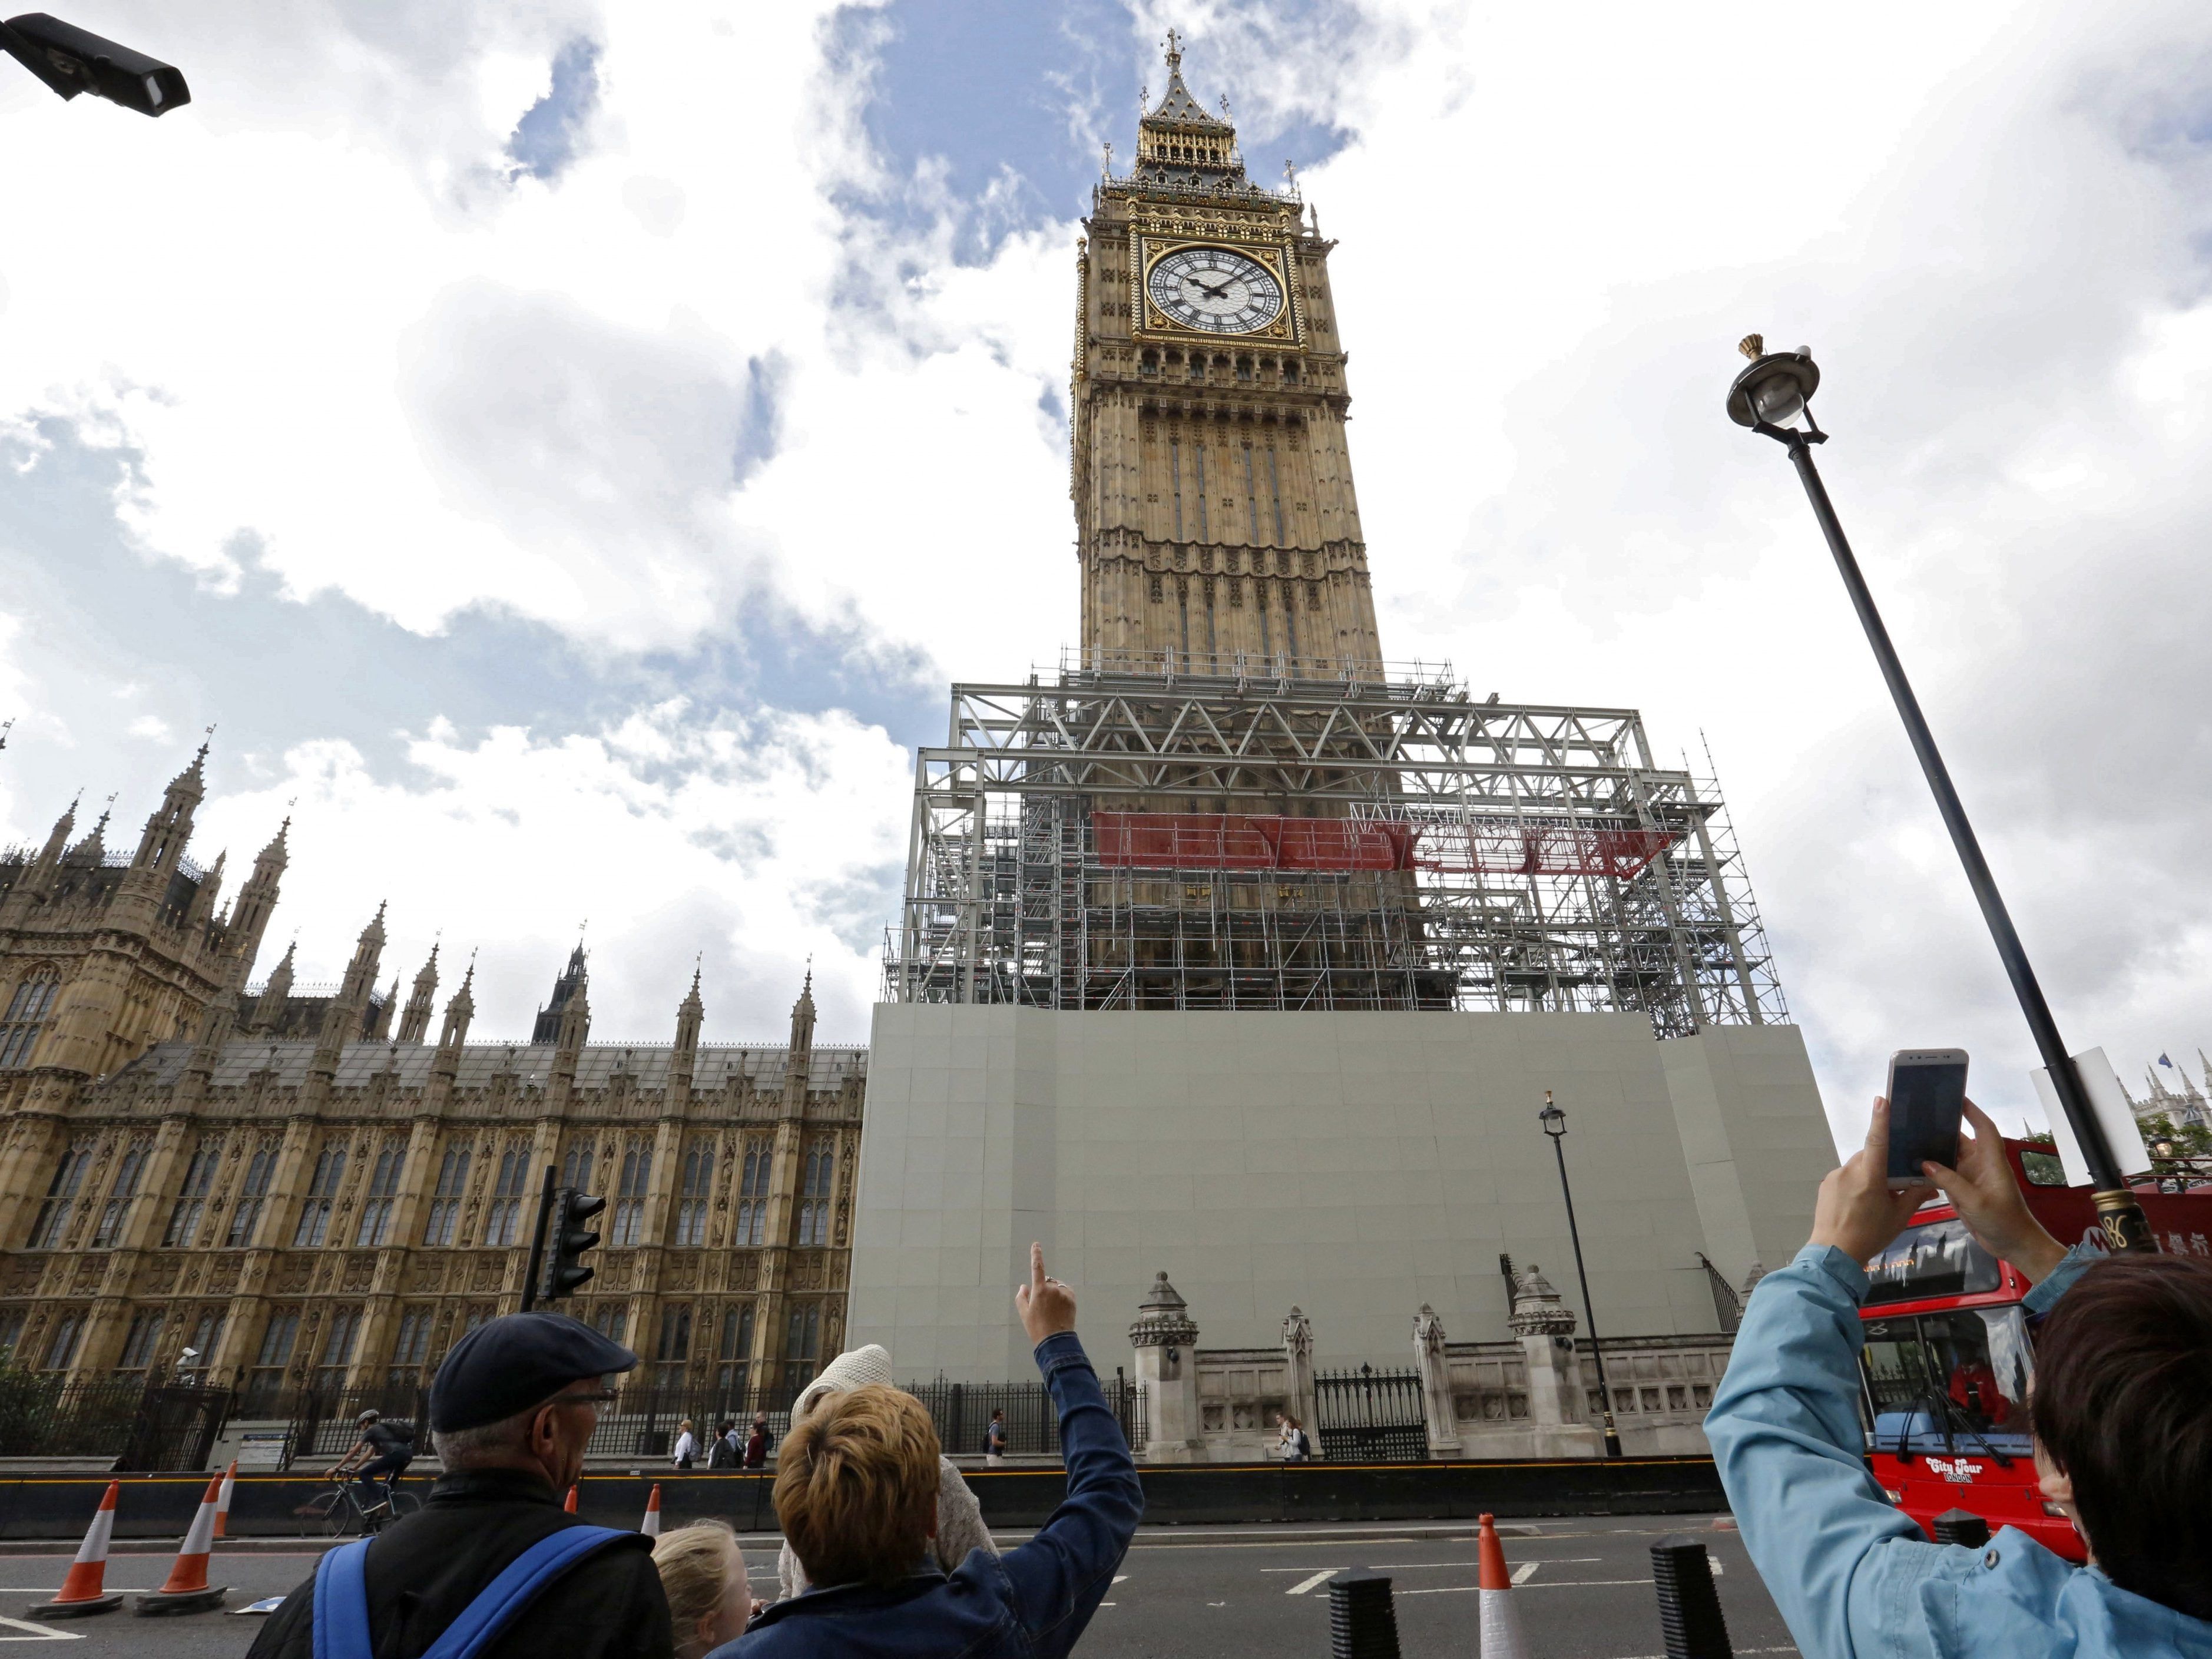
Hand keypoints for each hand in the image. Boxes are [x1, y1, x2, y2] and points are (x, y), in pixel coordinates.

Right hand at [1015, 1241, 1076, 1344]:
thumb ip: (1022, 1297)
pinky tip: (1059, 1310)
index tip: (1036, 1245)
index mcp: (1039, 1290)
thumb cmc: (1036, 1328)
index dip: (1036, 1255)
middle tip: (1042, 1307)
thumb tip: (1024, 1286)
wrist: (1055, 1341)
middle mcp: (1052, 1288)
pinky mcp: (1072, 1298)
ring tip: (1052, 1311)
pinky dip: (1062, 1296)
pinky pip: (1065, 1292)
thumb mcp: (1024, 1314)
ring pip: (1056, 1287)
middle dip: (1043, 1289)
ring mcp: (1064, 1293)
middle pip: (1047, 1282)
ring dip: (1053, 1293)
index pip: (1037, 1268)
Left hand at [1808, 1097, 1935, 1263]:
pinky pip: (1846, 1176)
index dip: (1881, 1120)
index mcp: (1869, 1177)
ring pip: (1858, 1167)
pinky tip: (1859, 1204)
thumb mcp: (1899, 1217)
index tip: (1882, 1100)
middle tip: (1894, 1184)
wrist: (1834, 1253)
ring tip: (1875, 1201)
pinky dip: (1855, 1184)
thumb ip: (1915, 1196)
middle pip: (1870, 1156)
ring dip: (1869, 1176)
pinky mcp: (1826, 1184)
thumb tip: (1932, 1184)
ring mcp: (1834, 1177)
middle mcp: (1849, 1171)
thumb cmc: (1870, 1235)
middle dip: (1883, 1165)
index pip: (1877, 1142)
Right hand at [1922, 1098, 2066, 1281]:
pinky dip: (1931, 1169)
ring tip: (1910, 1136)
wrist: (2013, 1244)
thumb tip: (1925, 1163)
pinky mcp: (1963, 1191)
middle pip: (1961, 1140)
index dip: (1973, 1112)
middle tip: (1920, 1115)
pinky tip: (1913, 1164)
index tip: (1956, 1097)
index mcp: (1991, 1162)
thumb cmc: (2003, 1220)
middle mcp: (1980, 1165)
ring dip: (1934, 1149)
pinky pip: (1944, 1175)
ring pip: (1949, 1157)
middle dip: (1944, 1127)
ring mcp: (1971, 1178)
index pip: (1984, 1129)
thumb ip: (1950, 1181)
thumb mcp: (1976, 1201)